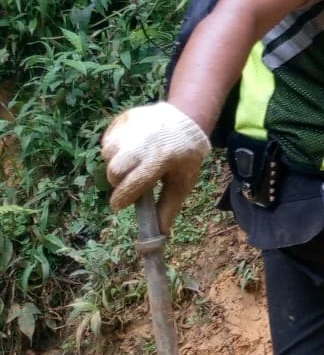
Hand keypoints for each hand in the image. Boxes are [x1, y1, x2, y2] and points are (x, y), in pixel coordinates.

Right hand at [102, 102, 210, 233]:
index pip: (132, 184)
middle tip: (129, 182)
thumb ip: (169, 208)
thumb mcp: (182, 183)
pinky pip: (107, 140)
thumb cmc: (184, 157)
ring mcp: (133, 128)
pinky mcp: (124, 119)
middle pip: (115, 171)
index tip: (119, 205)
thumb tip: (159, 235)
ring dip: (116, 164)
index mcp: (161, 159)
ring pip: (108, 155)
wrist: (186, 121)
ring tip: (132, 163)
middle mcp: (144, 142)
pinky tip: (129, 149)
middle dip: (118, 181)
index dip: (122, 199)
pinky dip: (114, 148)